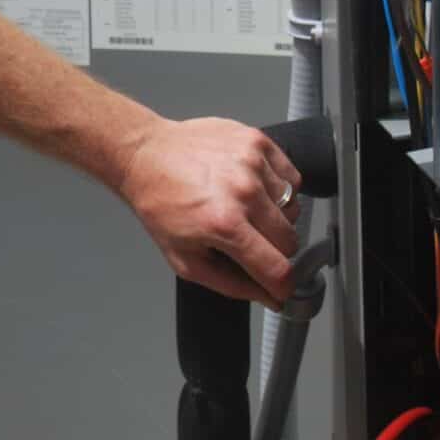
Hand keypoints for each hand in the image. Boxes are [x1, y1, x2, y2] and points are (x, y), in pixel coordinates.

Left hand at [118, 117, 304, 308]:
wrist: (145, 156)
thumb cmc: (160, 204)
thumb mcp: (186, 260)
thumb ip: (233, 285)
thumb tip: (270, 297)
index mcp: (225, 224)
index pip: (279, 269)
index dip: (282, 286)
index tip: (279, 286)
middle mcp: (243, 192)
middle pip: (290, 240)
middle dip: (274, 250)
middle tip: (249, 241)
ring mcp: (252, 163)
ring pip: (294, 209)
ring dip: (276, 217)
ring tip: (246, 209)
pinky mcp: (257, 142)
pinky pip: (292, 178)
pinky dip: (280, 188)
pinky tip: (255, 188)